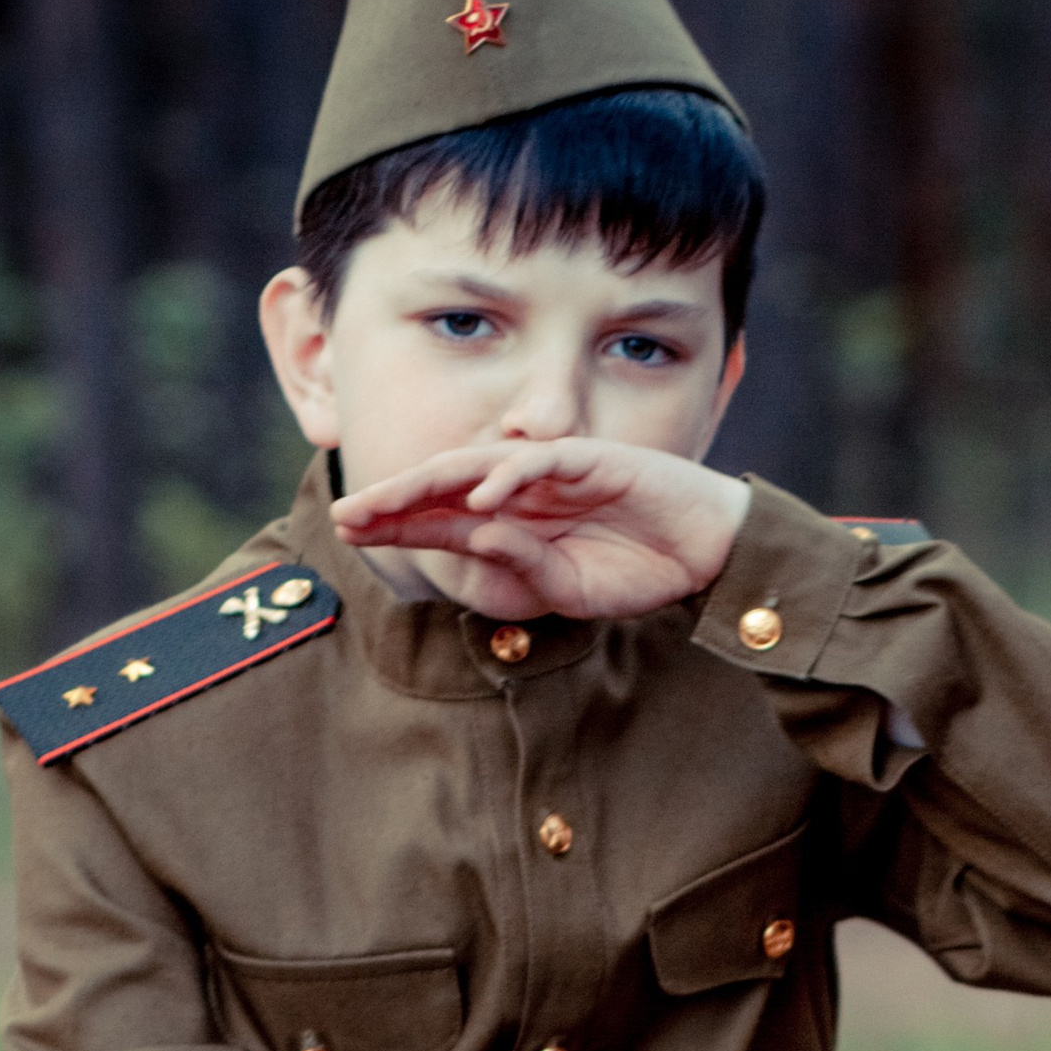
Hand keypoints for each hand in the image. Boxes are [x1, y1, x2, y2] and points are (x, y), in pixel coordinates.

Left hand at [333, 439, 752, 624]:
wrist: (705, 551)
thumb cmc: (638, 569)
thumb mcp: (568, 591)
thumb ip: (522, 573)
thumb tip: (473, 543)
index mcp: (513, 521)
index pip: (443, 518)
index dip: (397, 524)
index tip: (348, 532)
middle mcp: (523, 489)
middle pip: (445, 487)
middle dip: (394, 501)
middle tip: (344, 515)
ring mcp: (555, 471)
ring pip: (481, 468)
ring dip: (432, 485)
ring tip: (389, 503)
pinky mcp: (593, 459)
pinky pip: (543, 464)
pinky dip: (510, 478)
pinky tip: (478, 501)